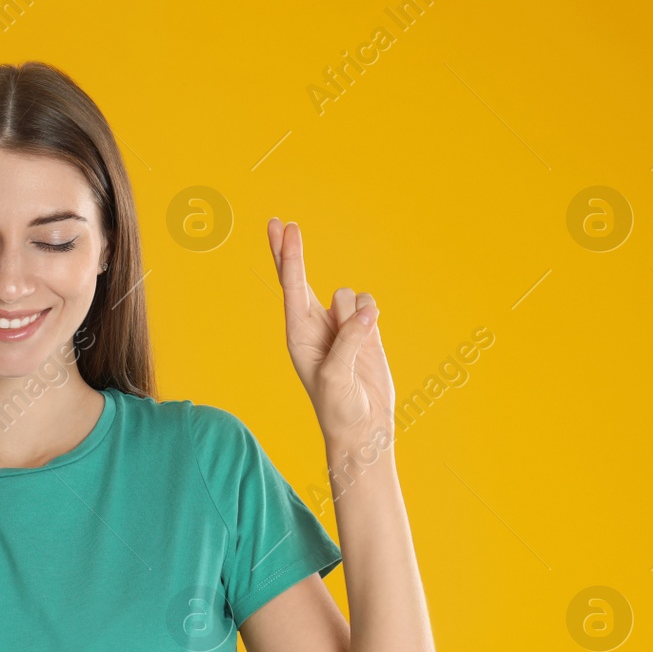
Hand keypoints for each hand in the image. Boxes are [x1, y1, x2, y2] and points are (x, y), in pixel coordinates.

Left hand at [267, 218, 394, 447]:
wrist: (362, 428)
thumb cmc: (339, 408)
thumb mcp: (337, 377)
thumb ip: (349, 341)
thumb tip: (365, 310)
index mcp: (298, 334)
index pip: (291, 286)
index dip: (289, 255)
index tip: (284, 228)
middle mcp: (314, 325)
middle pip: (301, 277)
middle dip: (291, 251)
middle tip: (281, 223)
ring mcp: (339, 326)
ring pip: (347, 294)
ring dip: (354, 312)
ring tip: (355, 347)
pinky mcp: (363, 330)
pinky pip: (367, 305)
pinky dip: (371, 316)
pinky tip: (370, 338)